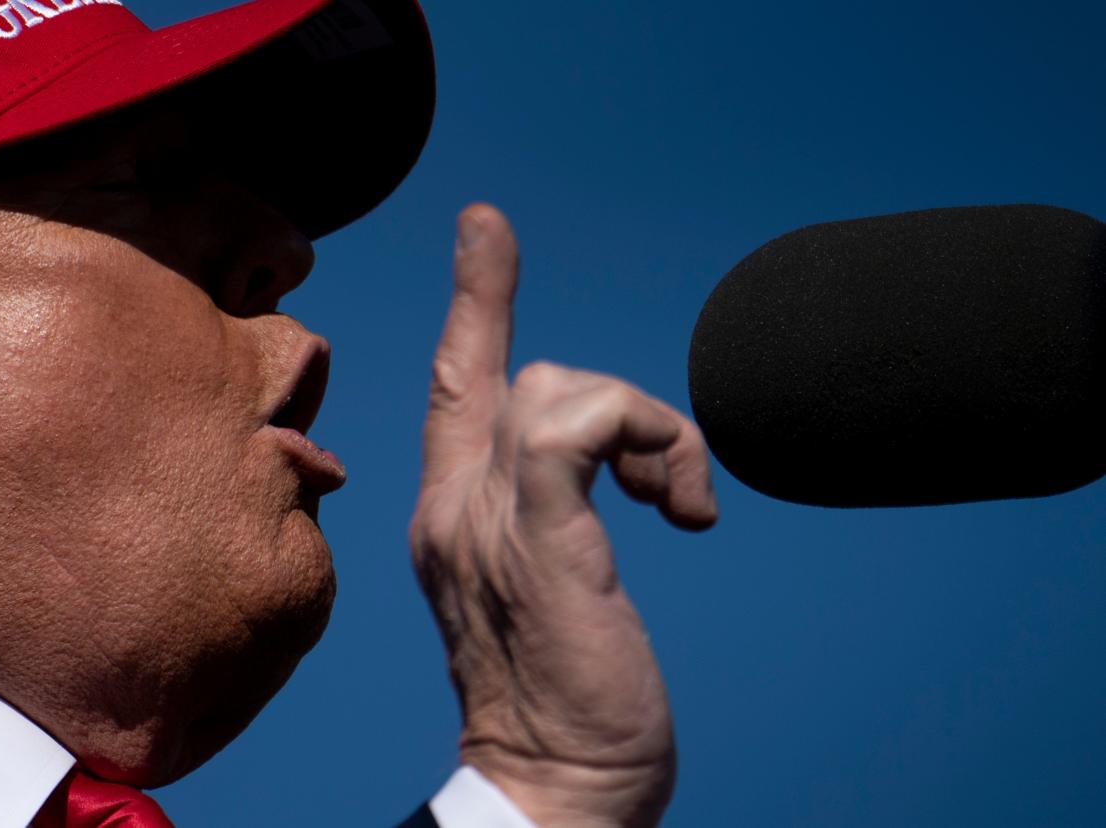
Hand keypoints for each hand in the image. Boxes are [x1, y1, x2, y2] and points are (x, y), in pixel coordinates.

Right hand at [409, 205, 717, 826]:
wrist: (553, 787)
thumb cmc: (563, 695)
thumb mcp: (545, 583)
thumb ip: (551, 509)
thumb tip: (619, 460)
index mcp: (454, 514)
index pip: (455, 381)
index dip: (476, 299)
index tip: (484, 227)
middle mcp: (455, 508)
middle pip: (528, 374)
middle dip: (620, 406)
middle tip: (671, 487)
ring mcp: (490, 524)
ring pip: (559, 388)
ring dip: (647, 434)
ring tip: (677, 509)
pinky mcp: (540, 544)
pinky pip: (577, 428)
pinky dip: (642, 441)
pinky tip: (679, 514)